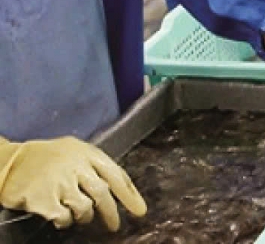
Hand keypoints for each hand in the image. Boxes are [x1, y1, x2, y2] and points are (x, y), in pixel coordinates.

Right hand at [0, 136, 145, 230]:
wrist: (9, 162)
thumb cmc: (45, 157)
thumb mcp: (73, 150)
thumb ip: (94, 164)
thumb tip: (118, 186)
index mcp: (87, 153)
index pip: (117, 175)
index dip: (130, 195)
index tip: (140, 211)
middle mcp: (76, 166)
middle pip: (103, 193)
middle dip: (111, 213)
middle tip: (114, 225)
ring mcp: (60, 182)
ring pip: (85, 207)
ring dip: (85, 217)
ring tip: (80, 217)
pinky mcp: (45, 198)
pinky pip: (65, 217)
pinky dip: (66, 221)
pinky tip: (61, 218)